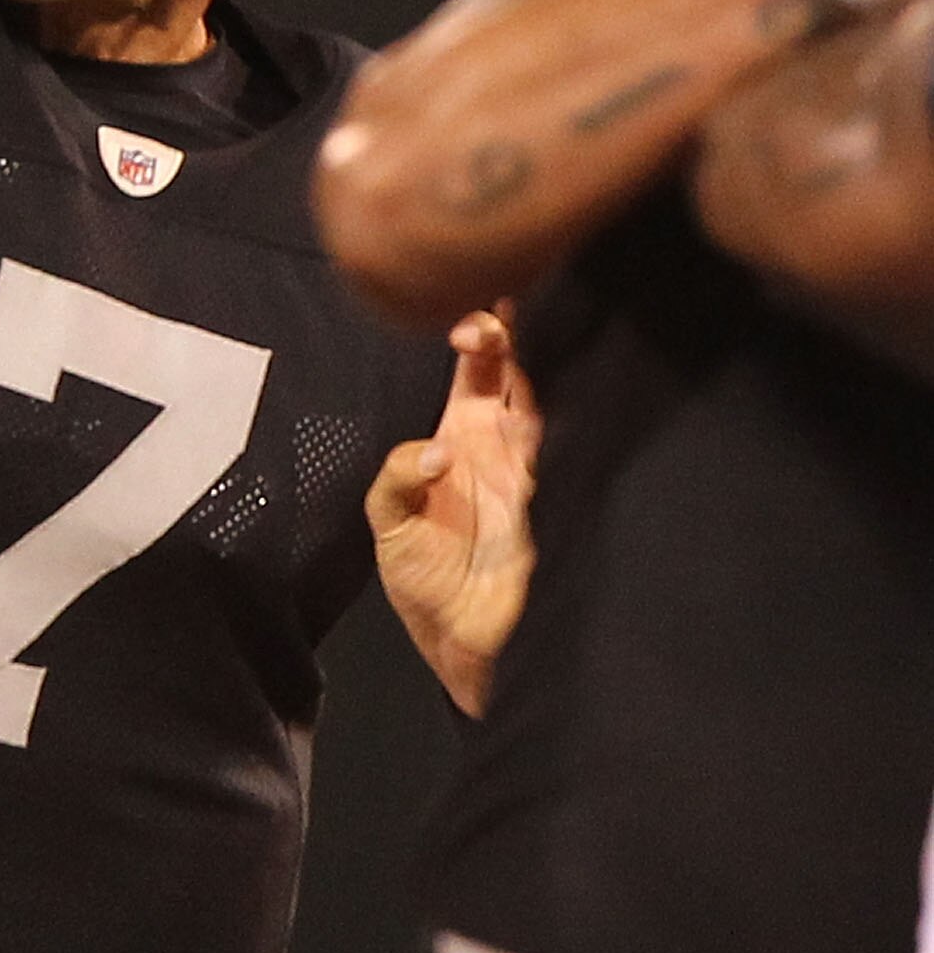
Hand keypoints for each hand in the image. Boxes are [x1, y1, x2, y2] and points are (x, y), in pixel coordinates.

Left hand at [368, 308, 540, 713]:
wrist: (457, 641)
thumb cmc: (424, 576)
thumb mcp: (388, 520)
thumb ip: (395, 477)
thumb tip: (437, 454)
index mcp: (465, 432)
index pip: (482, 362)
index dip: (480, 330)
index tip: (469, 322)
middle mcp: (506, 441)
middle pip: (524, 366)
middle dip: (516, 332)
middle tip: (503, 311)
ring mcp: (536, 467)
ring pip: (549, 400)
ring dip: (540, 369)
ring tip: (527, 337)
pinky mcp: (557, 501)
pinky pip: (564, 456)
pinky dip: (553, 433)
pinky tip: (546, 405)